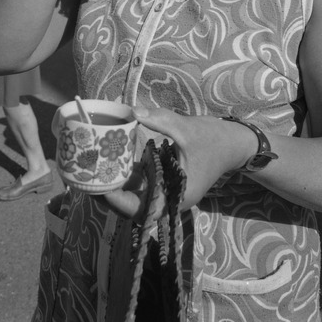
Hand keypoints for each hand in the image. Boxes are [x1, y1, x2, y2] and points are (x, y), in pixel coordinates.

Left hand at [102, 106, 253, 217]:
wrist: (234, 143)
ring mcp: (166, 190)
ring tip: (92, 169)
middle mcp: (169, 199)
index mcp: (176, 196)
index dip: (117, 202)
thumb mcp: (186, 129)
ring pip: (135, 195)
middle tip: (86, 176)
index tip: (98, 187)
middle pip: (132, 205)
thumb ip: (159, 121)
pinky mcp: (165, 180)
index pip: (140, 209)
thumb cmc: (214, 140)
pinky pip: (142, 182)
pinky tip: (111, 159)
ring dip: (115, 184)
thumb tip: (132, 111)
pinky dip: (127, 174)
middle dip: (109, 194)